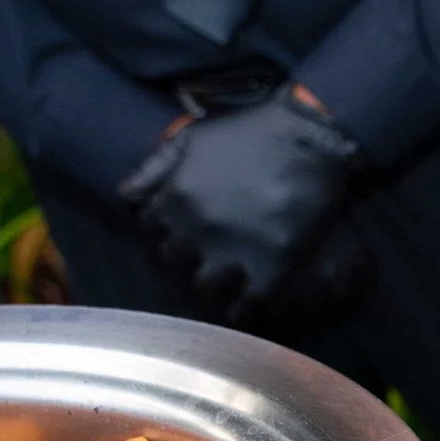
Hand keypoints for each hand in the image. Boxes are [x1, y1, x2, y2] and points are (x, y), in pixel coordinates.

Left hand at [120, 87, 366, 326]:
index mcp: (176, 197)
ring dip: (212, 284)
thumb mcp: (192, 137)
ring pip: (206, 288)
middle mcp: (197, 229)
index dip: (165, 227)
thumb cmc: (251, 132)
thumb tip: (127, 198)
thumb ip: (155, 168)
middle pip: (175, 260)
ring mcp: (234, 252)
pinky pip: (248, 305)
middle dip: (186, 254)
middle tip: (204, 252)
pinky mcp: (271, 268)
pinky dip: (244, 308)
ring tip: (224, 279)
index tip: (180, 229)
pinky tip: (246, 304)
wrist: (312, 139)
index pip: (148, 228)